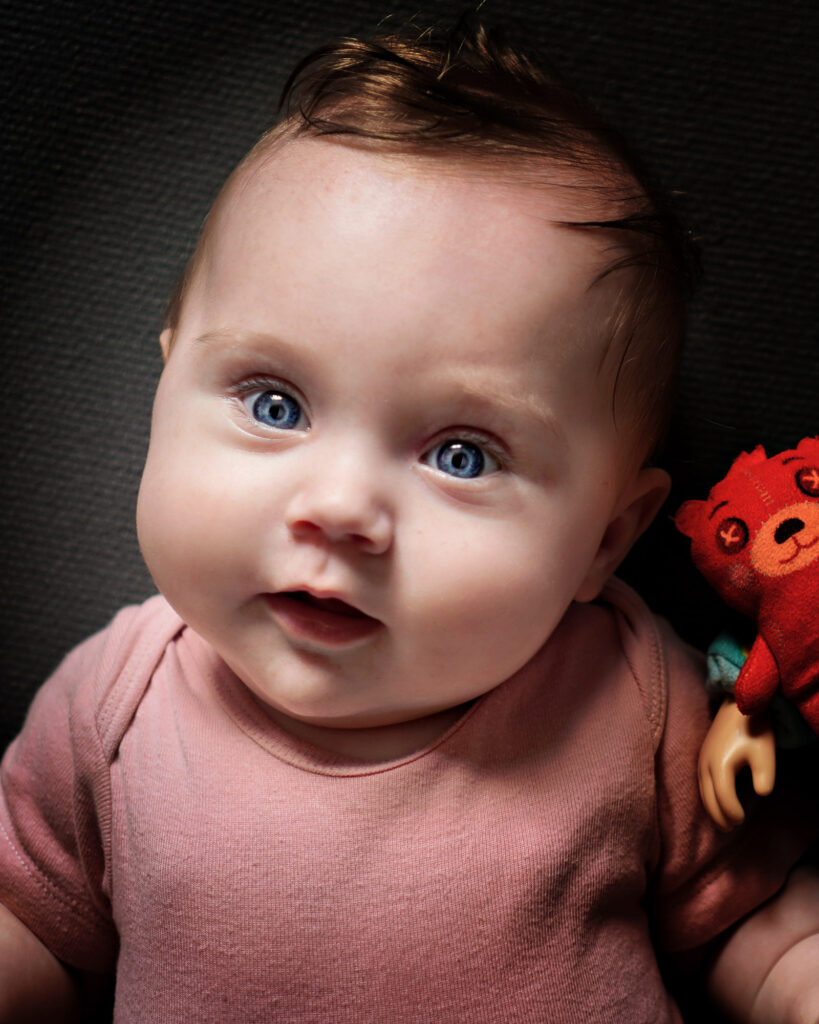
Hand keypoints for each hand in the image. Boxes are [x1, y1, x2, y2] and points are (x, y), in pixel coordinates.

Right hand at [698, 697, 775, 829]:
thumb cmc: (754, 729)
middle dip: (718, 816)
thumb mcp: (765, 753)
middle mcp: (705, 765)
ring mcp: (701, 759)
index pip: (723, 799)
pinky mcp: (702, 755)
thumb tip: (760, 794)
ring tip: (722, 821)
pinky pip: (701, 783)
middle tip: (730, 828)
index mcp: (720, 765)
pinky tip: (716, 800)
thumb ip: (764, 777)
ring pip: (702, 791)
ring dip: (711, 808)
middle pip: (708, 799)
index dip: (732, 813)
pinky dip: (707, 796)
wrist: (738, 705)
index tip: (743, 820)